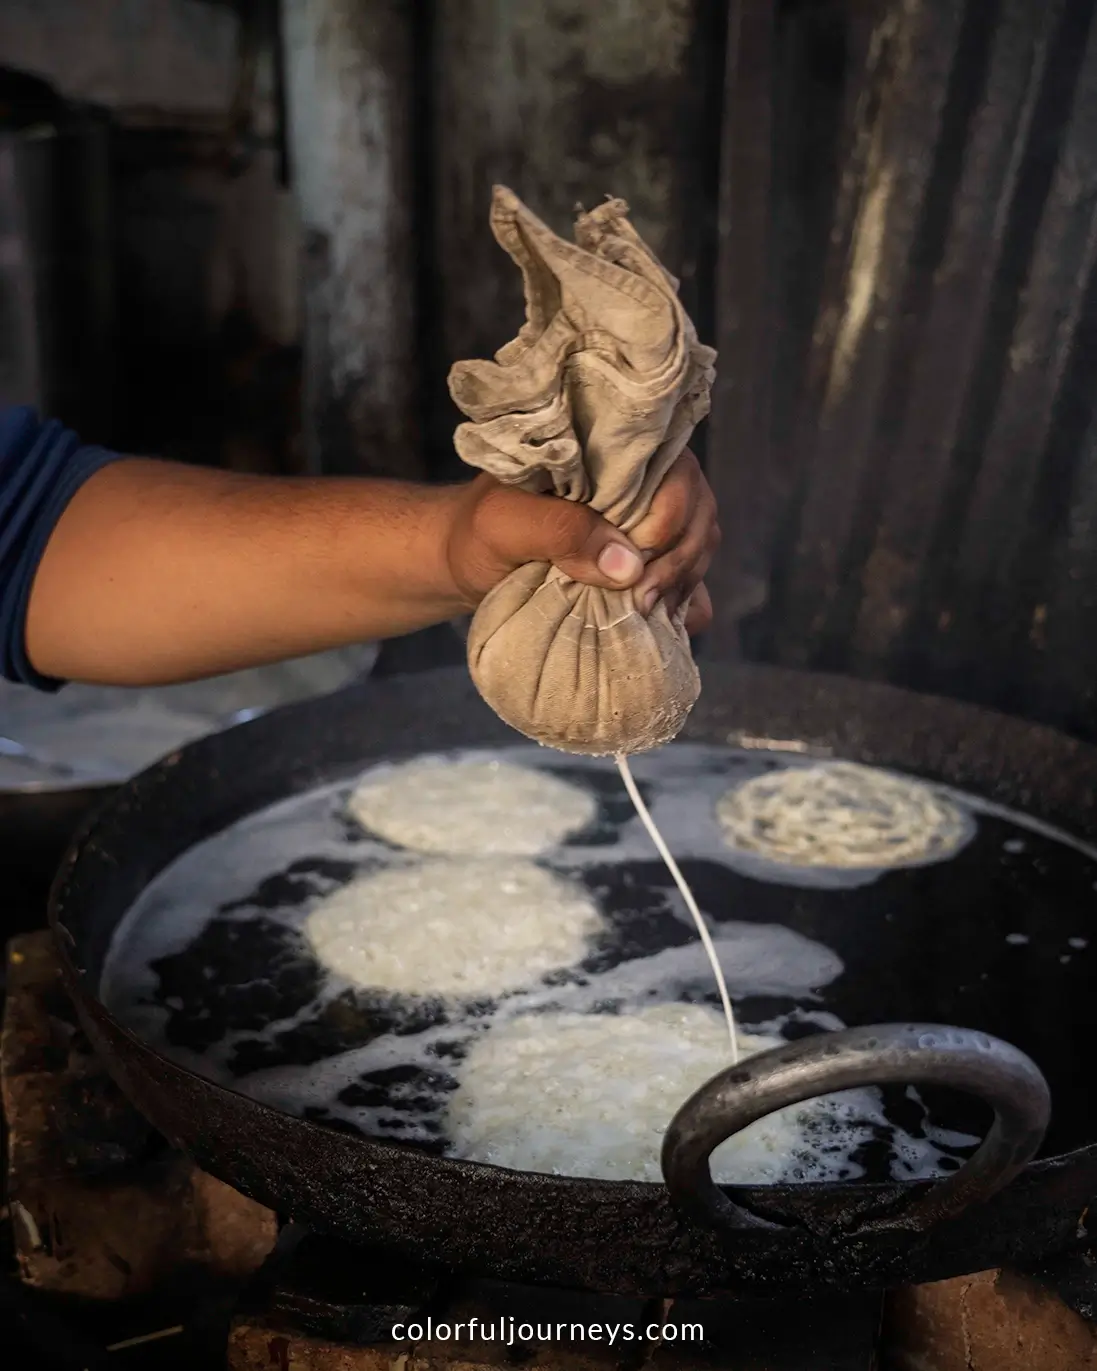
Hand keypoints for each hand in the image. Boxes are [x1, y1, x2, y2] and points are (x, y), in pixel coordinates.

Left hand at [445, 449, 719, 634]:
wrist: (464, 563)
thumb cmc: (477, 532)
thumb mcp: (503, 525)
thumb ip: (559, 533)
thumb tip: (628, 565)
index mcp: (607, 452)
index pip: (673, 472)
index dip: (669, 518)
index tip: (639, 563)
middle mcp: (637, 477)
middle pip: (697, 508)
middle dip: (680, 557)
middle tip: (643, 601)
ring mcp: (645, 518)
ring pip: (699, 539)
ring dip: (685, 579)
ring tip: (650, 613)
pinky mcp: (642, 558)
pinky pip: (687, 573)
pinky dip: (688, 598)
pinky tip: (672, 621)